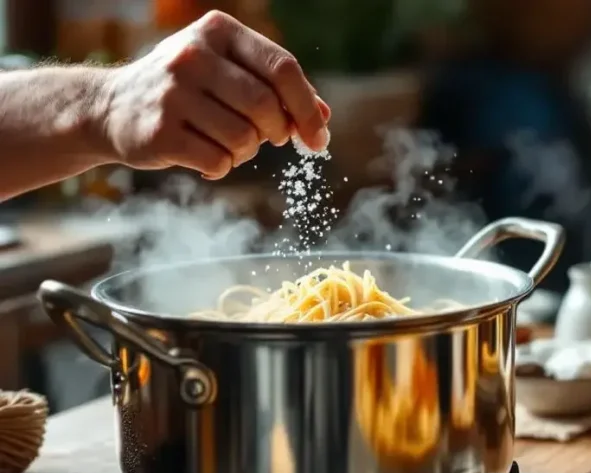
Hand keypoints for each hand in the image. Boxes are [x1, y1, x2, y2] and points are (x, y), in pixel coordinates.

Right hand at [98, 10, 331, 178]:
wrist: (110, 107)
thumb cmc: (186, 90)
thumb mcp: (227, 72)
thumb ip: (276, 89)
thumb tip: (323, 118)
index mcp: (217, 31)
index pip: (283, 69)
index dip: (308, 108)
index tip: (318, 137)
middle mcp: (193, 55)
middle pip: (266, 106)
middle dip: (277, 131)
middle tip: (266, 137)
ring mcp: (173, 93)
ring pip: (245, 139)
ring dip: (246, 151)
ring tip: (226, 142)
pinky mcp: (160, 131)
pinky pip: (219, 162)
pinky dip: (221, 166)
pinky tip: (202, 154)